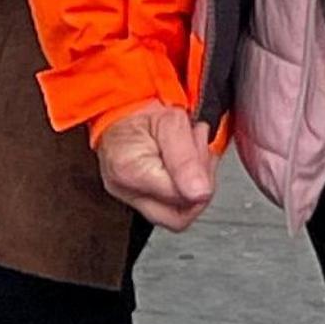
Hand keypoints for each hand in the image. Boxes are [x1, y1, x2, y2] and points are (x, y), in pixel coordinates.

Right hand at [93, 102, 215, 230]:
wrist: (122, 107)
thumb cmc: (141, 111)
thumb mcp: (170, 122)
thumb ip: (186, 158)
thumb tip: (200, 192)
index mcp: (129, 171)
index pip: (179, 196)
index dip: (200, 175)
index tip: (202, 146)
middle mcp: (124, 191)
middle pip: (177, 217)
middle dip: (200, 187)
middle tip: (201, 154)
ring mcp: (129, 197)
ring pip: (176, 214)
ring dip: (195, 186)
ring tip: (193, 153)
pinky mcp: (137, 198)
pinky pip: (170, 206)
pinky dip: (185, 187)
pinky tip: (186, 165)